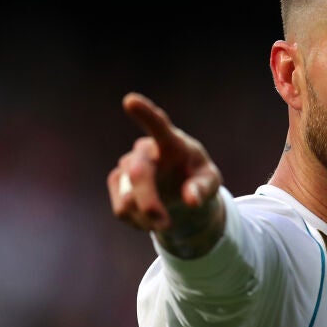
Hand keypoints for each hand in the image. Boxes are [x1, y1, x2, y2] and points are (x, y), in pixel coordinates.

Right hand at [108, 92, 224, 256]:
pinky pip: (122, 210)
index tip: (130, 101)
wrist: (180, 190)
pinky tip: (150, 219)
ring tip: (166, 222)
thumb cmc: (197, 178)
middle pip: (137, 172)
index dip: (144, 113)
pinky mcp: (116, 182)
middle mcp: (145, 150)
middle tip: (165, 225)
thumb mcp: (210, 183)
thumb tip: (191, 200)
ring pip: (127, 197)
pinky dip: (138, 222)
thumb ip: (203, 189)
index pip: (158, 124)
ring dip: (147, 217)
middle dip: (149, 202)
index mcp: (172, 141)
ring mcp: (126, 165)